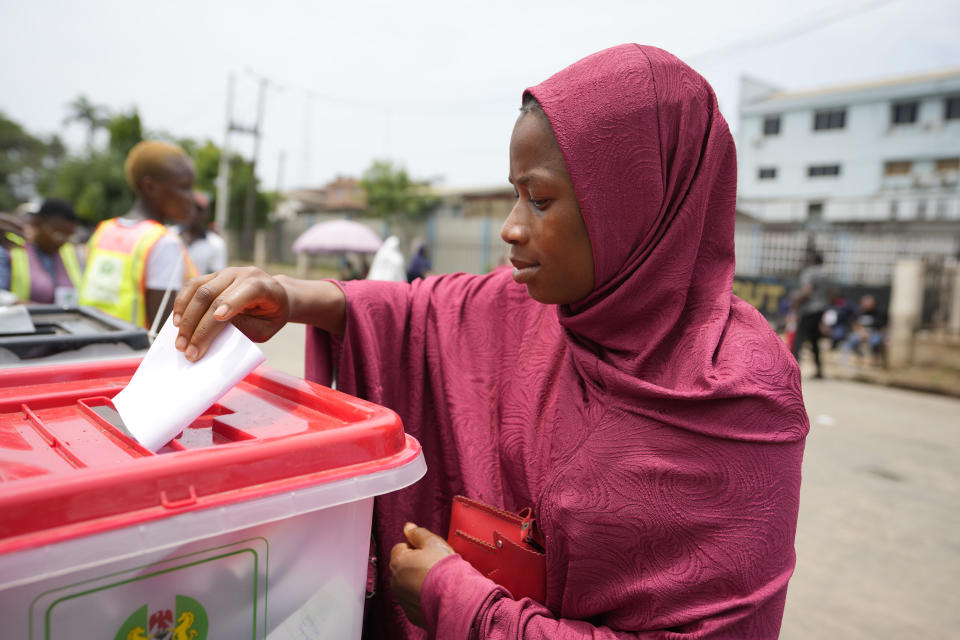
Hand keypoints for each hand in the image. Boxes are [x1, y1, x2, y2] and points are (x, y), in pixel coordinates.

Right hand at [172, 266, 289, 360]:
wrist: (273, 296)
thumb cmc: (271, 315)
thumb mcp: (266, 328)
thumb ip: (246, 328)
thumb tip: (216, 332)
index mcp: (262, 286)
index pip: (246, 290)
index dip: (231, 303)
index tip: (218, 318)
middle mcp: (241, 274)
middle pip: (214, 295)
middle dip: (199, 325)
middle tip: (189, 350)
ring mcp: (224, 273)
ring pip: (199, 290)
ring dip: (186, 318)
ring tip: (180, 342)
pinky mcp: (211, 276)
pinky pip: (191, 287)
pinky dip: (182, 305)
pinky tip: (177, 323)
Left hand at [389, 522, 454, 627]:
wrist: (455, 598)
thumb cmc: (443, 568)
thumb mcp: (432, 543)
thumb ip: (418, 533)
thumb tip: (408, 527)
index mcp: (397, 562)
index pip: (401, 547)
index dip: (416, 547)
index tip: (429, 551)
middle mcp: (395, 582)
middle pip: (404, 567)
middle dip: (416, 564)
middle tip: (435, 565)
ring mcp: (403, 600)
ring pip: (409, 585)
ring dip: (420, 581)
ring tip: (439, 580)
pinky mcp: (413, 614)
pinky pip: (416, 601)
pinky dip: (424, 597)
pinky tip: (438, 594)